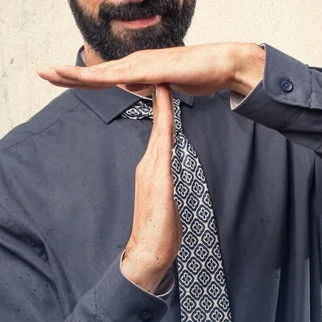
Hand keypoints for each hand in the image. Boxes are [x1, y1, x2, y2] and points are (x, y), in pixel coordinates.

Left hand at [37, 42, 264, 96]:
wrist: (221, 63)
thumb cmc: (197, 73)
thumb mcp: (166, 85)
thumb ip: (149, 86)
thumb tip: (136, 88)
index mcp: (138, 69)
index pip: (103, 76)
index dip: (80, 78)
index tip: (59, 78)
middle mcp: (135, 63)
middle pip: (96, 71)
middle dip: (67, 73)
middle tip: (41, 73)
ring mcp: (142, 64)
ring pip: (102, 72)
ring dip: (75, 73)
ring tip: (50, 73)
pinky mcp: (151, 69)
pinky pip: (121, 76)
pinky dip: (100, 77)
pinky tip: (83, 78)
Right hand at [120, 83, 181, 292]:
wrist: (148, 251)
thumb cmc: (159, 228)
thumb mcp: (164, 198)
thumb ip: (167, 180)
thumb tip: (173, 171)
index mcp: (150, 167)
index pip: (158, 131)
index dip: (161, 108)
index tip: (164, 85)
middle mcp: (148, 163)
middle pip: (157, 124)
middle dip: (157, 98)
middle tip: (160, 70)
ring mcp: (151, 169)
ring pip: (159, 130)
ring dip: (160, 106)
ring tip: (163, 81)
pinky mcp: (158, 178)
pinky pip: (163, 146)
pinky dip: (165, 126)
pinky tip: (168, 112)